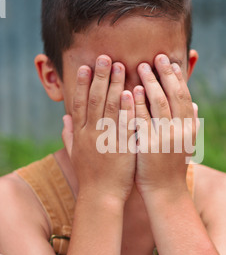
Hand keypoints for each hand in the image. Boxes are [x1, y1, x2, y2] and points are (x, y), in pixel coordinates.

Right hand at [62, 55, 135, 202]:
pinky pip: (124, 123)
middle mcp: (90, 133)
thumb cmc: (90, 176)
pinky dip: (127, 106)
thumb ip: (68, 135)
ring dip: (113, 85)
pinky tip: (132, 91)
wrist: (100, 197)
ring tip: (119, 66)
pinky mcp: (121, 147)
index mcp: (80, 134)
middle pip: (93, 99)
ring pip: (108, 107)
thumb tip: (64, 119)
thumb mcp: (74, 154)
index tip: (85, 66)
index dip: (81, 84)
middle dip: (98, 77)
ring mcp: (105, 139)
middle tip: (104, 57)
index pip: (79, 103)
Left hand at [133, 54, 197, 198]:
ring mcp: (166, 137)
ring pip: (159, 103)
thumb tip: (194, 104)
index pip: (184, 96)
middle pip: (173, 95)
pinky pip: (143, 120)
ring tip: (141, 66)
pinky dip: (139, 104)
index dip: (177, 78)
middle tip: (156, 57)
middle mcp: (181, 130)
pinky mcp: (150, 145)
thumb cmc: (173, 167)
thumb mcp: (187, 144)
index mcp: (189, 127)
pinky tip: (132, 90)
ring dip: (151, 83)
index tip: (170, 62)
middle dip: (165, 74)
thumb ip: (191, 123)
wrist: (166, 192)